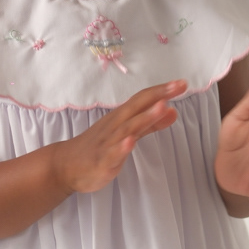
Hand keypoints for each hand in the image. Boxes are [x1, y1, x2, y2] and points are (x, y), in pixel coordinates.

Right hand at [54, 80, 186, 194]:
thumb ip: (150, 124)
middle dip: (158, 96)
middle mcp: (116, 125)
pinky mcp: (102, 161)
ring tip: (162, 107)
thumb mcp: (128, 133)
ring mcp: (108, 142)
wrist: (66, 165)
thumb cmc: (99, 146)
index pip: (144, 99)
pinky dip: (121, 147)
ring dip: (145, 117)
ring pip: (128, 128)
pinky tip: (130, 142)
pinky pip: (112, 153)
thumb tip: (173, 111)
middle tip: (179, 85)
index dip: (163, 91)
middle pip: (138, 106)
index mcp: (122, 117)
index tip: (183, 83)